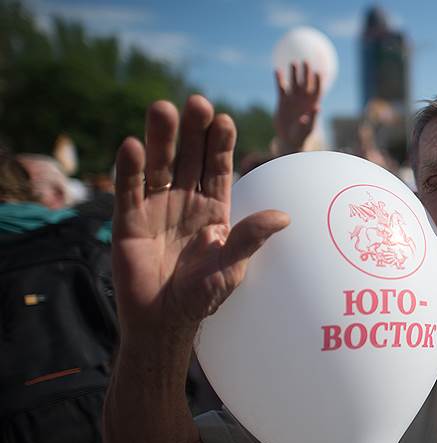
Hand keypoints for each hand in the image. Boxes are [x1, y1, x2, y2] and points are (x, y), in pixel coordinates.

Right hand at [112, 95, 289, 338]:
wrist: (164, 320)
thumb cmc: (202, 296)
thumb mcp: (232, 267)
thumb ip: (250, 239)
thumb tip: (284, 216)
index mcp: (213, 209)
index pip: (217, 168)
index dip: (220, 145)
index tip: (225, 120)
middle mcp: (184, 201)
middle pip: (189, 158)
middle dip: (193, 131)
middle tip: (197, 103)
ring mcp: (155, 207)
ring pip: (159, 165)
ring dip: (160, 138)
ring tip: (163, 108)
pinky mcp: (128, 220)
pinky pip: (129, 189)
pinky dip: (129, 168)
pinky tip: (131, 145)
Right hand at [274, 61, 322, 153]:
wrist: (288, 139)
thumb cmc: (301, 135)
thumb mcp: (308, 128)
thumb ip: (313, 118)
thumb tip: (318, 108)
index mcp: (312, 104)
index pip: (317, 90)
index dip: (318, 81)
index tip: (318, 73)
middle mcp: (303, 99)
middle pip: (306, 83)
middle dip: (307, 73)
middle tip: (306, 62)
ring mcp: (293, 99)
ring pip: (294, 83)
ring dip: (294, 73)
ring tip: (293, 63)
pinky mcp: (282, 101)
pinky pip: (281, 88)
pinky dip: (279, 79)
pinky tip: (277, 70)